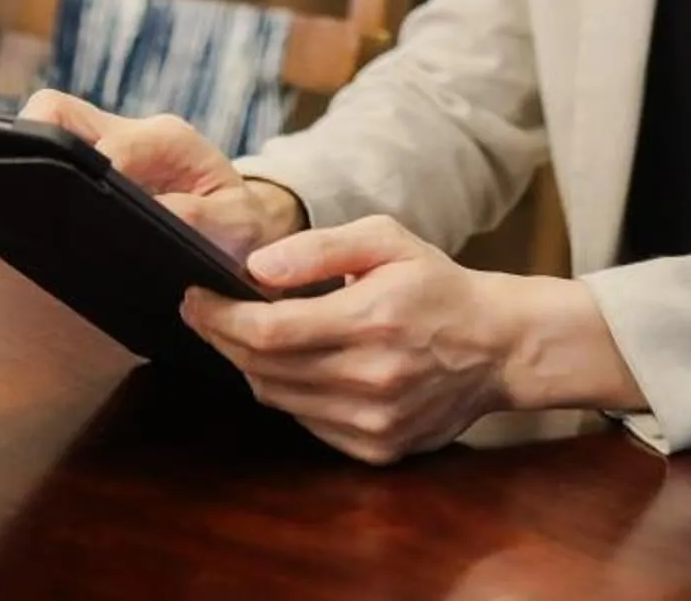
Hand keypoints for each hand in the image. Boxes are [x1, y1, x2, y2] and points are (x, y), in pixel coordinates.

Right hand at [17, 90, 303, 260]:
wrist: (245, 217)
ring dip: (36, 155)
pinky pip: (56, 148)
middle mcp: (135, 130)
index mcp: (169, 139)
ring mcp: (112, 139)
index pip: (111, 142)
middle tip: (34, 194)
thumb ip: (197, 217)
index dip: (90, 170)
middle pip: (59, 110)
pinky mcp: (98, 157)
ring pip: (49, 124)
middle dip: (36, 142)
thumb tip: (154, 213)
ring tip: (37, 203)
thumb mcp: (234, 224)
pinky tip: (46, 207)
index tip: (78, 206)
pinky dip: (44, 168)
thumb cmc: (240, 221)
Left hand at [182, 217, 591, 464]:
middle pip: (263, 369)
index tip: (192, 297)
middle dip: (222, 338)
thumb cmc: (437, 284)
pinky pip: (306, 423)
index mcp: (373, 320)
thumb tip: (255, 269)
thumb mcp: (386, 241)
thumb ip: (319, 248)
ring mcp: (374, 423)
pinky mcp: (377, 449)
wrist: (498, 346)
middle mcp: (372, 379)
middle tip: (204, 311)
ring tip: (247, 335)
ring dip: (251, 367)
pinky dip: (289, 394)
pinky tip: (295, 366)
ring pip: (278, 400)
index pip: (269, 331)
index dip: (219, 317)